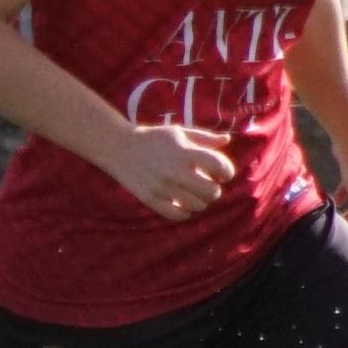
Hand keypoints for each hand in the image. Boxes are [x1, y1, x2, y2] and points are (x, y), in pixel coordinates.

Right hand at [107, 123, 238, 222]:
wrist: (120, 147)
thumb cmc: (154, 138)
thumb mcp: (179, 132)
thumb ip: (204, 137)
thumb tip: (227, 140)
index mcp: (184, 152)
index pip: (219, 165)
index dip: (227, 171)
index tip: (223, 173)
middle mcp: (175, 171)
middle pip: (212, 191)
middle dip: (214, 189)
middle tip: (209, 185)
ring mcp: (162, 187)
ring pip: (198, 206)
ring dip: (201, 201)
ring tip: (195, 194)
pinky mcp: (151, 199)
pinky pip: (178, 215)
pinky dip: (185, 212)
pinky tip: (182, 203)